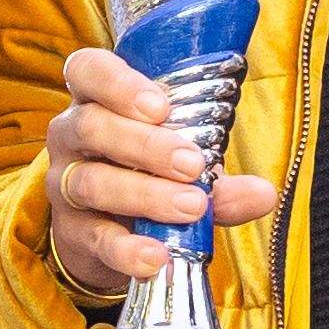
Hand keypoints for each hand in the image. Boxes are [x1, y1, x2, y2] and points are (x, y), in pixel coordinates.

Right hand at [40, 42, 277, 306]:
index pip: (88, 71)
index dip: (118, 83)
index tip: (161, 106)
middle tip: (192, 163)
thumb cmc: (146, 175)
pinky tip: (157, 257)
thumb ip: (217, 177)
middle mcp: (72, 136)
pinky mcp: (71, 233)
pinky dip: (128, 249)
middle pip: (93, 127)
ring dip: (145, 194)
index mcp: (97, 100)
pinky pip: (96, 238)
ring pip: (92, 182)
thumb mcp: (182, 165)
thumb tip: (263, 193)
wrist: (108, 234)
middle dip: (145, 144)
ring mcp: (65, 185)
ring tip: (191, 207)